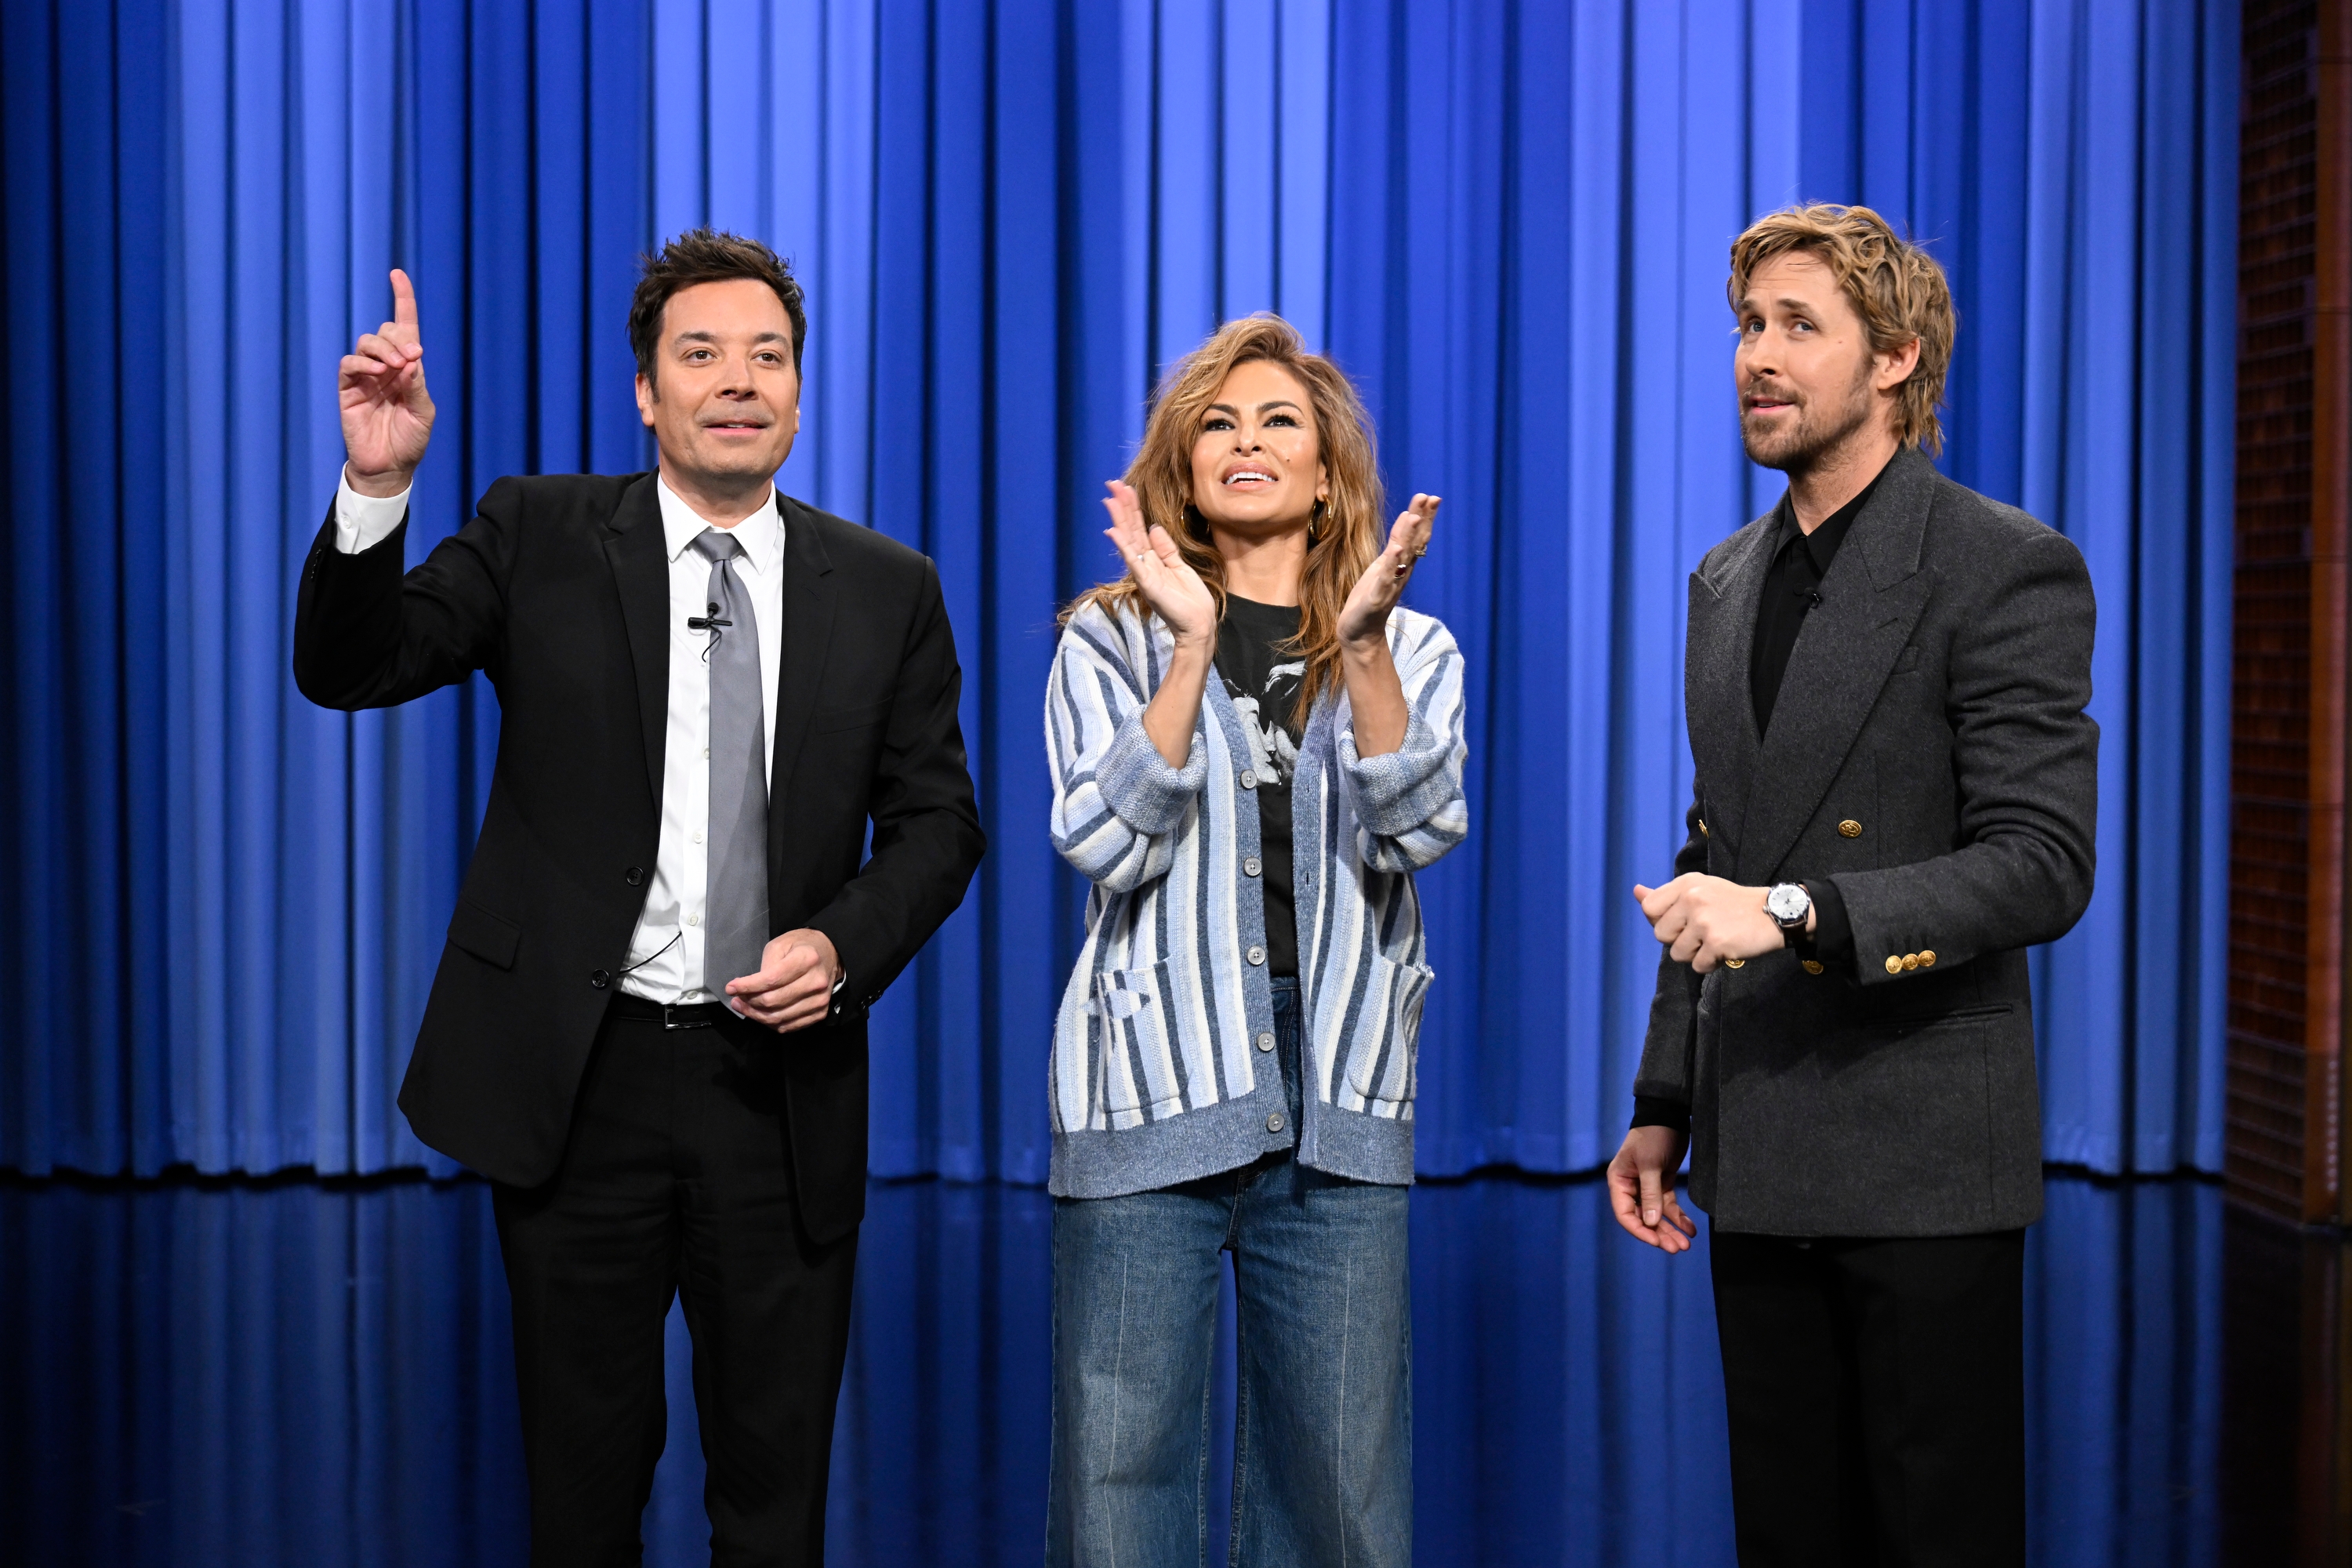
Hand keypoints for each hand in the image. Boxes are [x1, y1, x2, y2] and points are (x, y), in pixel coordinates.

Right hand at [339, 268, 435, 496]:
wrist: (390, 466)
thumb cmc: (410, 440)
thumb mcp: (423, 413)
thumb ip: (417, 385)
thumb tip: (410, 359)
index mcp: (408, 368)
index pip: (404, 326)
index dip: (401, 299)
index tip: (397, 274)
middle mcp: (386, 366)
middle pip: (386, 331)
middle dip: (398, 337)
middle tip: (411, 358)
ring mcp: (365, 376)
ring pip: (366, 342)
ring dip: (382, 348)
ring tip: (395, 367)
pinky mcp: (348, 388)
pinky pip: (349, 364)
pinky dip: (363, 363)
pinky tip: (377, 373)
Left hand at [724, 928, 841, 1032]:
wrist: (830, 954)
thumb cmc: (801, 947)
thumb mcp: (780, 945)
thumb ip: (766, 966)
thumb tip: (750, 989)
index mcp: (806, 959)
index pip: (771, 980)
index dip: (747, 986)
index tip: (731, 988)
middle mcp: (816, 982)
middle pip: (773, 1001)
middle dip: (748, 1002)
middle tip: (736, 999)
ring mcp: (820, 1000)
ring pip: (779, 1017)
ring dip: (756, 1015)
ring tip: (744, 1007)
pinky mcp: (820, 1012)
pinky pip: (789, 1026)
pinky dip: (771, 1023)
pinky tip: (761, 1014)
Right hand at [1102, 481, 1216, 646]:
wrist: (1198, 624)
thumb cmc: (1191, 600)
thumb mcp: (1180, 566)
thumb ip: (1166, 548)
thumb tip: (1154, 527)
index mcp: (1153, 560)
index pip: (1139, 529)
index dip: (1133, 509)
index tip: (1126, 489)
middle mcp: (1145, 564)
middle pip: (1131, 530)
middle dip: (1123, 507)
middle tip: (1112, 484)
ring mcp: (1144, 573)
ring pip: (1129, 541)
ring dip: (1120, 520)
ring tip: (1111, 499)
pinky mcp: (1148, 583)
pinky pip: (1134, 561)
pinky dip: (1124, 546)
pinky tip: (1115, 532)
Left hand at [1337, 494, 1438, 646]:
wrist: (1360, 631)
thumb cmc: (1371, 595)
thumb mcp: (1383, 563)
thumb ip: (1397, 541)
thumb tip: (1407, 515)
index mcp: (1402, 564)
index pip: (1416, 536)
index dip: (1424, 517)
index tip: (1432, 497)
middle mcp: (1401, 573)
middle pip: (1414, 543)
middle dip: (1422, 520)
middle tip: (1430, 498)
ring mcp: (1391, 585)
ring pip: (1402, 557)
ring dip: (1408, 537)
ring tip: (1413, 517)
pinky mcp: (1377, 598)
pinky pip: (1385, 578)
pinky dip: (1390, 564)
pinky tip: (1394, 549)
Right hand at [1608, 1125, 1696, 1251]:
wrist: (1669, 1114)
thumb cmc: (1653, 1135)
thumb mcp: (1650, 1164)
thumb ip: (1650, 1194)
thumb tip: (1650, 1223)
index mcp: (1619, 1181)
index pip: (1625, 1214)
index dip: (1640, 1231)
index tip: (1657, 1241)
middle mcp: (1631, 1186)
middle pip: (1643, 1219)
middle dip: (1660, 1234)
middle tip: (1677, 1248)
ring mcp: (1647, 1186)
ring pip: (1657, 1216)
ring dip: (1671, 1230)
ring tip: (1686, 1244)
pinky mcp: (1663, 1183)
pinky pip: (1669, 1206)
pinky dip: (1679, 1218)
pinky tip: (1691, 1229)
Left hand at [1632, 874, 1783, 972]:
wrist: (1774, 913)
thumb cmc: (1733, 903)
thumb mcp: (1700, 889)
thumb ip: (1666, 895)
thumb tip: (1636, 891)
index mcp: (1686, 885)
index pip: (1649, 908)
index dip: (1661, 921)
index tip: (1681, 922)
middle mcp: (1692, 899)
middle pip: (1661, 935)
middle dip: (1679, 940)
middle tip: (1702, 933)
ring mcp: (1704, 922)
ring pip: (1677, 954)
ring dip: (1695, 955)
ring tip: (1714, 942)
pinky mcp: (1716, 943)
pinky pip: (1697, 966)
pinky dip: (1709, 965)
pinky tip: (1724, 951)